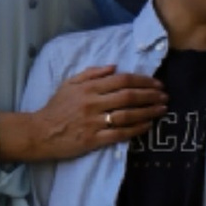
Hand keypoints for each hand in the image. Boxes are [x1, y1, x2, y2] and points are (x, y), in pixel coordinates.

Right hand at [32, 67, 165, 161]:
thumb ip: (92, 73)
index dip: (142, 81)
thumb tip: (114, 66)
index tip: (156, 83)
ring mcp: (94, 122)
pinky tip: (147, 126)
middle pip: (128, 96)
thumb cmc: (56, 107)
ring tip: (162, 110)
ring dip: (148, 112)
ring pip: (127, 115)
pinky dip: (136, 129)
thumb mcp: (69, 84)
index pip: (122, 80)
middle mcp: (93, 103)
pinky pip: (120, 133)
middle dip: (150, 96)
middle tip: (165, 96)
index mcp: (89, 87)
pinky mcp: (94, 139)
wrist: (40, 132)